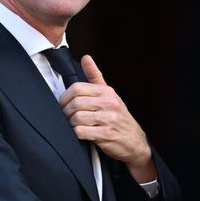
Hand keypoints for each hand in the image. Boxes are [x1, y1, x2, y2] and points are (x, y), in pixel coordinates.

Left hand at [59, 55, 156, 181]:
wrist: (135, 142)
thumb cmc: (120, 118)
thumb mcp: (110, 95)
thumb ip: (95, 77)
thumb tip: (86, 58)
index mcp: (107, 92)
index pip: (77, 88)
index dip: (64, 97)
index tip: (63, 105)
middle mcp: (109, 103)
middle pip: (75, 103)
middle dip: (66, 112)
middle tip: (67, 117)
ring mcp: (109, 119)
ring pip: (77, 118)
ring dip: (72, 124)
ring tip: (75, 125)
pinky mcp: (107, 134)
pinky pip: (82, 132)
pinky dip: (77, 134)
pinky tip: (82, 134)